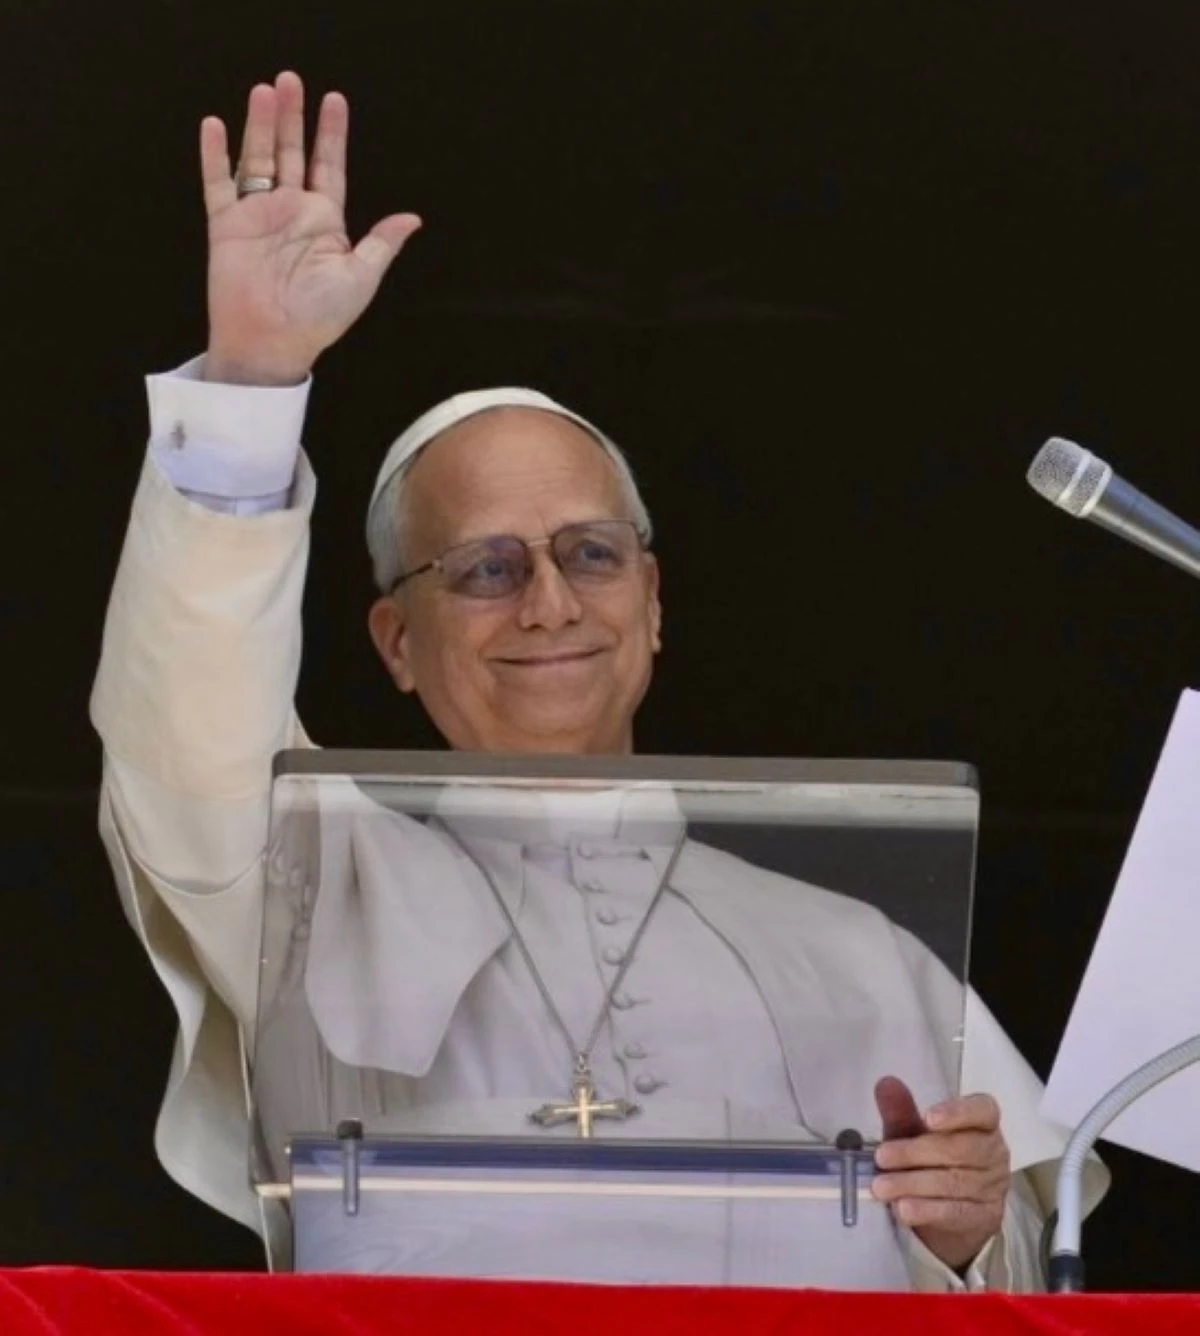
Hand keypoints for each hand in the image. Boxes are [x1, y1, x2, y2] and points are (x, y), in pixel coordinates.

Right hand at [200, 71, 421, 385]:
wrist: (274, 342)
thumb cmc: (320, 318)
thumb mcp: (360, 277)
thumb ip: (382, 243)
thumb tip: (412, 218)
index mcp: (324, 222)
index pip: (329, 167)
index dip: (332, 134)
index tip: (335, 100)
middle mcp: (291, 213)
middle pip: (291, 153)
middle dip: (292, 117)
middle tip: (291, 80)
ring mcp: (258, 216)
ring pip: (258, 159)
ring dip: (259, 125)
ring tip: (264, 91)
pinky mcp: (226, 226)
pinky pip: (218, 184)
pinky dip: (215, 156)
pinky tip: (215, 126)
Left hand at [870, 1075, 1009, 1273]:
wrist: (951, 1210)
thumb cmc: (931, 1158)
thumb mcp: (913, 1133)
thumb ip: (901, 1110)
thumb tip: (885, 1083)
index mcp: (983, 1122)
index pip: (982, 1110)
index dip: (956, 1112)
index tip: (927, 1118)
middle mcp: (994, 1151)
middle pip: (960, 1149)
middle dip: (915, 1153)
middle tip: (881, 1157)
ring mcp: (994, 1186)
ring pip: (954, 1183)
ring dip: (913, 1184)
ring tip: (880, 1187)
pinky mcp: (986, 1217)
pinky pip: (956, 1213)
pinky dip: (927, 1210)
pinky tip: (903, 1209)